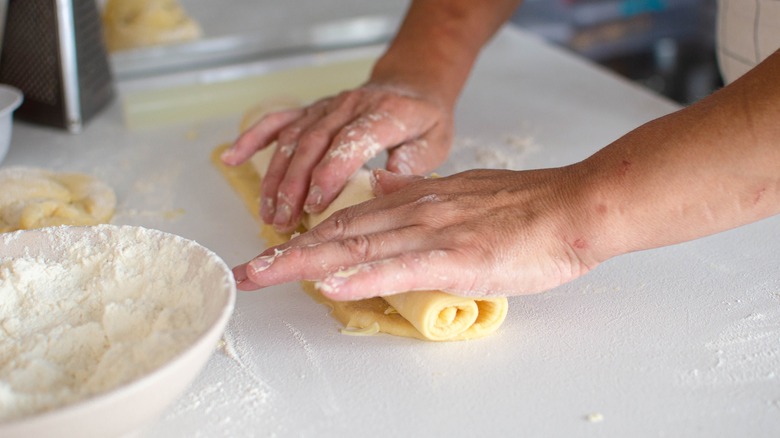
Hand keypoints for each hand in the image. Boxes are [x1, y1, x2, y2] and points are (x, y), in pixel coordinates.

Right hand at [220, 84, 452, 232]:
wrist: (410, 84)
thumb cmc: (423, 120)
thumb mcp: (435, 141)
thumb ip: (413, 162)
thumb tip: (385, 184)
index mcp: (383, 114)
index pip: (350, 142)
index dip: (330, 173)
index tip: (316, 205)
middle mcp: (349, 106)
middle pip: (313, 144)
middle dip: (294, 185)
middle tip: (283, 221)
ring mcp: (326, 107)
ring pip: (293, 139)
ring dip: (276, 177)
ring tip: (269, 213)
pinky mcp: (311, 110)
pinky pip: (278, 121)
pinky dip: (252, 139)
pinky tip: (231, 157)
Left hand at [232, 167, 604, 299]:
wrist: (572, 207)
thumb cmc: (526, 210)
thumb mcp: (464, 198)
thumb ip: (425, 206)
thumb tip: (392, 210)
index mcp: (417, 204)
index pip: (349, 224)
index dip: (305, 241)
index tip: (271, 254)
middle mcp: (415, 214)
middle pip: (339, 236)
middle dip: (287, 254)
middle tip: (247, 271)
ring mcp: (433, 234)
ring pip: (358, 249)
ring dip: (306, 263)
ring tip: (265, 275)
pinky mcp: (457, 257)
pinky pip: (400, 268)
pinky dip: (362, 277)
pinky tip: (331, 284)